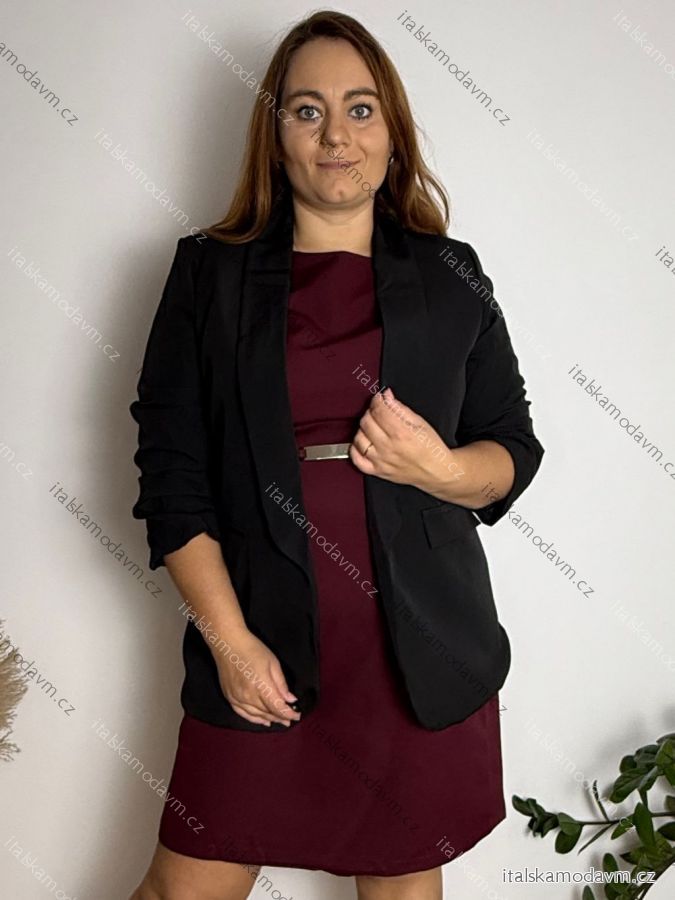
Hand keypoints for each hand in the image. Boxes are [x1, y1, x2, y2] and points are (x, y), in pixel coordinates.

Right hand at [212, 628, 300, 727]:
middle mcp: (248, 695)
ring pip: (256, 716)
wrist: (227, 643)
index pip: (277, 707)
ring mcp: (237, 698)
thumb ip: (281, 684)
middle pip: (268, 713)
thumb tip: (290, 700)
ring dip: (269, 719)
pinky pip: (243, 714)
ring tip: (279, 721)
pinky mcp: (229, 697)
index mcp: (261, 685)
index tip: (297, 715)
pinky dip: (254, 719)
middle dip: (281, 717)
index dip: (289, 713)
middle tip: (290, 719)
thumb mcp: (273, 663)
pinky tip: (262, 721)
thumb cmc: (252, 649)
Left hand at [349, 387, 463, 494]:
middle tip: (379, 412)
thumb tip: (386, 396)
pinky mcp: (377, 471)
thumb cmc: (431, 448)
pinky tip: (364, 442)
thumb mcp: (420, 422)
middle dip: (371, 412)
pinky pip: (356, 459)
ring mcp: (381, 460)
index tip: (380, 398)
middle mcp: (388, 447)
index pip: (378, 410)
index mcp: (401, 433)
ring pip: (358, 438)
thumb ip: (400, 408)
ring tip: (374, 427)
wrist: (435, 471)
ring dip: (363, 429)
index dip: (377, 400)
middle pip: (366, 421)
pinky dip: (355, 449)